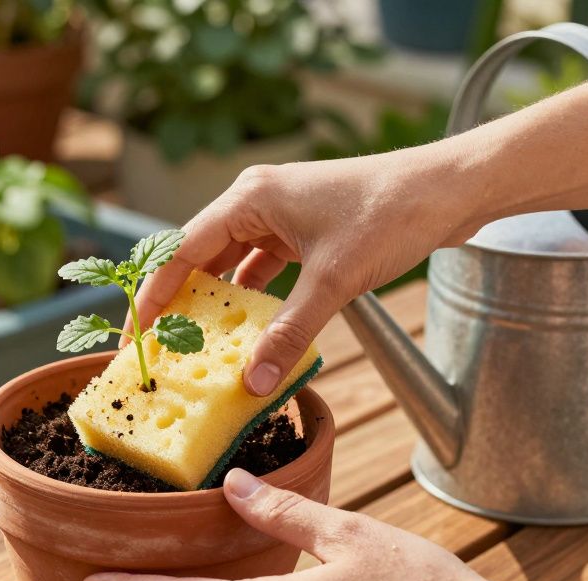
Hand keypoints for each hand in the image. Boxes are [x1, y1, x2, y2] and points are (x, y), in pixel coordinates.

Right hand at [130, 143, 486, 395]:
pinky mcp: (307, 232)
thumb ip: (289, 334)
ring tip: (199, 345)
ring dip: (221, 303)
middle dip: (184, 302)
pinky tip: (249, 331)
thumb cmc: (391, 214)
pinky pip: (266, 269)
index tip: (137, 332)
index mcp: (251, 198)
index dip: (157, 294)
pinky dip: (256, 300)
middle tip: (162, 347)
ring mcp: (283, 215)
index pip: (184, 250)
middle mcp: (259, 201)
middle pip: (203, 257)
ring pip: (235, 265)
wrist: (450, 190)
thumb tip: (254, 382)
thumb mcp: (333, 282)